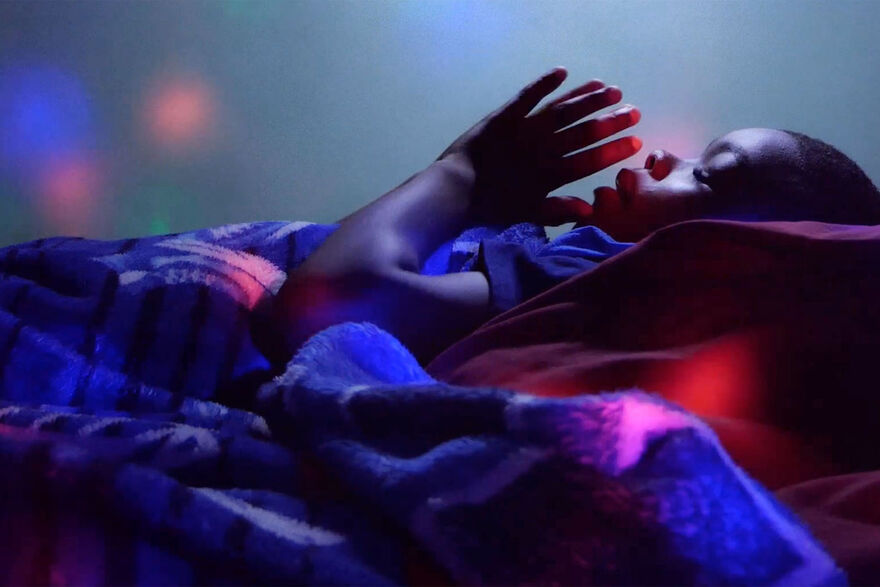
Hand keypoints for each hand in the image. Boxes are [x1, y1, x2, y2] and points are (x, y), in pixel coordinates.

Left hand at [437, 67, 640, 224]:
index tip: (636, 141)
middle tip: (633, 112)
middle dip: (611, 122)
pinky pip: (528, 96)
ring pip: (563, 111)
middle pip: (582, 132)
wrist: (456, 190)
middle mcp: (542, 149)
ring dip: (588, 99)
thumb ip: (559, 211)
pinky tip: (563, 73)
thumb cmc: (491, 208)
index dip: (614, 151)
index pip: (589, 161)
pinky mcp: (505, 116)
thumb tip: (592, 210)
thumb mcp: (527, 215)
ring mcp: (524, 130)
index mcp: (549, 175)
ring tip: (611, 90)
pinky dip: (545, 83)